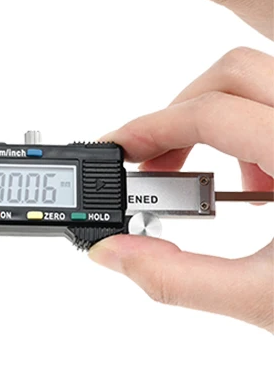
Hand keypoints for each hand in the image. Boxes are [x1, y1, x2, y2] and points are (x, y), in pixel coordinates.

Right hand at [90, 47, 273, 331]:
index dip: (148, 128)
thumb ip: (178, 278)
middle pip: (232, 72)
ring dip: (220, 117)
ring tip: (220, 183)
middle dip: (179, 113)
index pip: (209, 113)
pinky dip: (258, 130)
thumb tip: (115, 253)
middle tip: (156, 162)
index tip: (117, 151)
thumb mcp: (268, 300)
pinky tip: (266, 187)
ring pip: (262, 78)